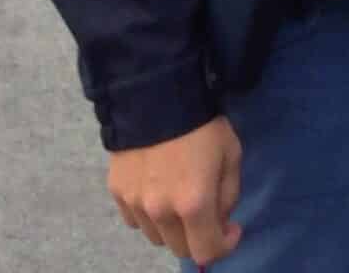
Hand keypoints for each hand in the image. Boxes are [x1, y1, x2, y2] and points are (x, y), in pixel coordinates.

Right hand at [107, 115, 240, 263]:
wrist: (156, 97)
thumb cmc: (203, 126)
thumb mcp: (231, 156)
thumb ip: (228, 195)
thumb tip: (219, 220)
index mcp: (193, 204)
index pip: (206, 252)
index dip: (224, 245)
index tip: (231, 229)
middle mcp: (160, 211)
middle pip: (180, 248)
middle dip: (199, 236)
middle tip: (208, 212)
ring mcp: (135, 204)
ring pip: (157, 236)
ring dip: (173, 227)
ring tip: (181, 198)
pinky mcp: (116, 193)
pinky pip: (135, 220)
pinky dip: (150, 216)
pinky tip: (158, 191)